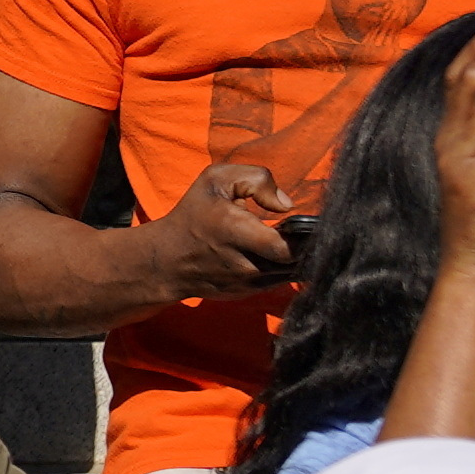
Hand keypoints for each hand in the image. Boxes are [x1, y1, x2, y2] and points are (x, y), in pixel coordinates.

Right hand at [150, 154, 299, 297]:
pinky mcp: (248, 294)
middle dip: (306, 246)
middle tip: (305, 229)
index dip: (305, 236)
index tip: (304, 222)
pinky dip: (286, 268)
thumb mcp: (216, 180)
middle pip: (295, 262)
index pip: (286, 246)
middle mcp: (244, 264)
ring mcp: (247, 284)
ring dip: (299, 257)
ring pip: (292, 274)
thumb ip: (257, 179)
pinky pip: (280, 281)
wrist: (168, 260)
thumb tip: (287, 205)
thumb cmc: (194, 214)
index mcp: (236, 232)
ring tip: (294, 239)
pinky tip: (280, 252)